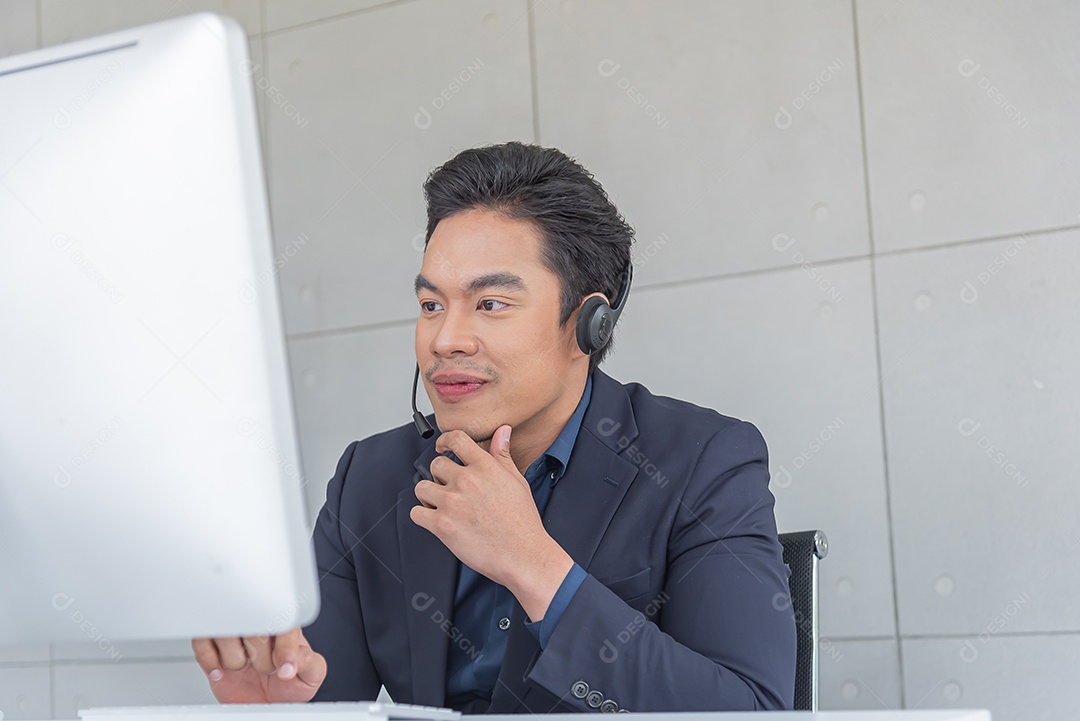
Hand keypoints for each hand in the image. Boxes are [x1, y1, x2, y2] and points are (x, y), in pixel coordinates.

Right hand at [191, 628, 326, 703]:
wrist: (263, 702)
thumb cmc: (287, 685)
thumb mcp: (310, 676)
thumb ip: (310, 664)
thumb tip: (296, 659)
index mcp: (285, 625)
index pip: (285, 623)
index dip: (284, 649)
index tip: (284, 671)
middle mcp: (259, 623)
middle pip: (253, 626)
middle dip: (260, 659)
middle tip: (265, 669)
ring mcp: (234, 631)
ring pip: (226, 632)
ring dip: (235, 660)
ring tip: (244, 667)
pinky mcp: (211, 642)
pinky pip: (201, 642)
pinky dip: (210, 661)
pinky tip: (222, 671)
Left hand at [410, 426, 573, 619]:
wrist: (523, 555)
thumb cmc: (522, 522)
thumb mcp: (517, 481)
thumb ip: (503, 455)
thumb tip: (502, 431)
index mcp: (485, 467)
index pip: (456, 439)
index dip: (445, 441)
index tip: (442, 447)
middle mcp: (466, 480)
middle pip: (436, 465)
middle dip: (440, 476)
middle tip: (450, 489)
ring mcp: (452, 502)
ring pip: (422, 487)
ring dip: (428, 495)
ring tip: (441, 505)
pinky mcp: (441, 525)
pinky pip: (416, 513)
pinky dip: (423, 516)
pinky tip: (436, 520)